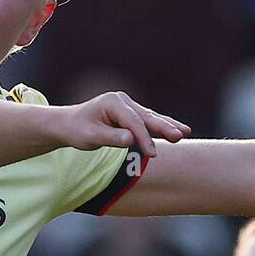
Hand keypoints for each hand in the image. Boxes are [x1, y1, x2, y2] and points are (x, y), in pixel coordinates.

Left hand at [59, 92, 190, 157]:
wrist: (69, 124)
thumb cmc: (77, 130)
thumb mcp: (90, 136)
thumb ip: (111, 137)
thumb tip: (131, 140)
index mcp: (112, 102)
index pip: (132, 122)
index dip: (143, 138)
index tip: (152, 154)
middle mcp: (122, 101)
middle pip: (146, 116)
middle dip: (164, 127)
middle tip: (180, 136)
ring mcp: (128, 106)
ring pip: (150, 118)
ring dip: (168, 126)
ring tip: (185, 132)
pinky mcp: (132, 114)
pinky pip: (148, 121)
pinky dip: (161, 127)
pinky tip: (178, 131)